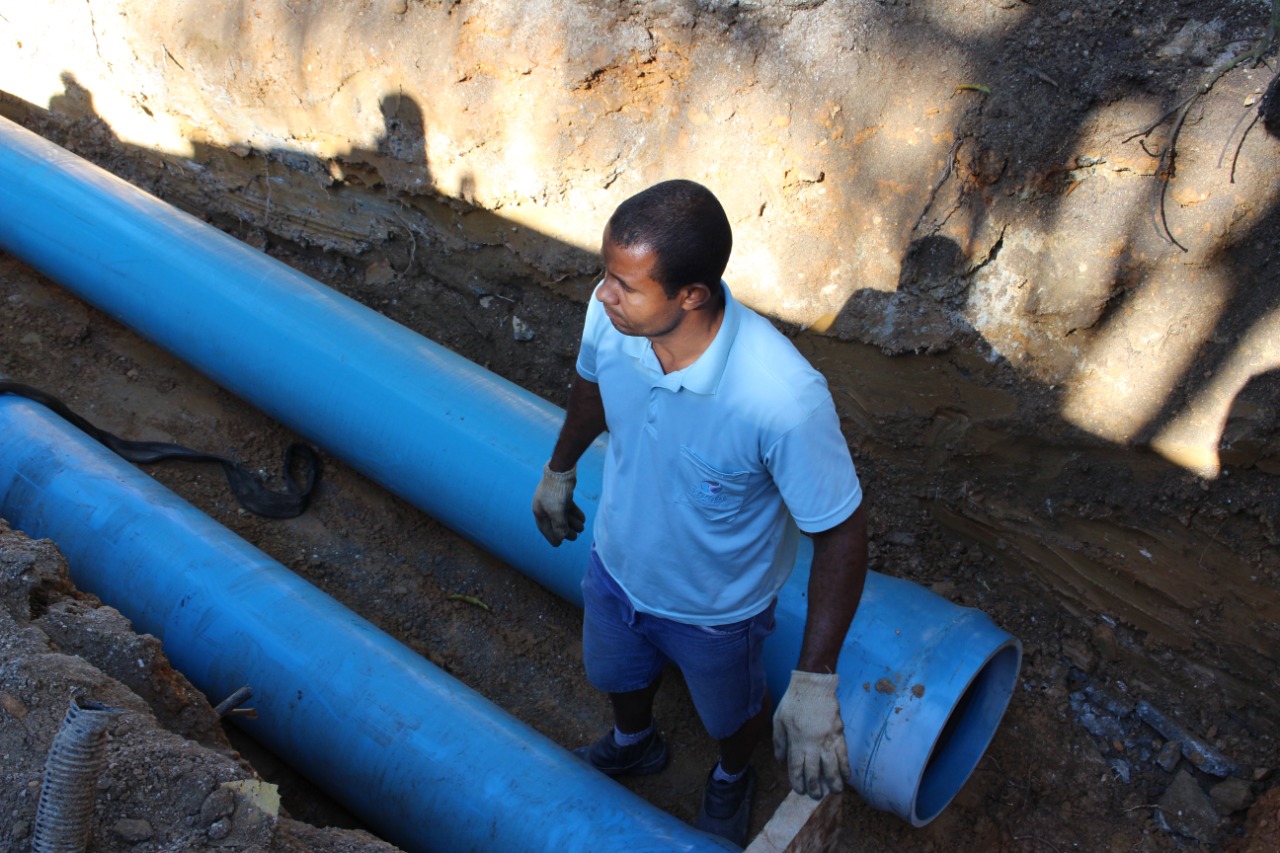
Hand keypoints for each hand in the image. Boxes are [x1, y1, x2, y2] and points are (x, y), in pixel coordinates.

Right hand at [531, 463, 584, 545]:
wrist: (561, 470)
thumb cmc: (556, 492)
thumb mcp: (557, 511)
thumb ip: (559, 525)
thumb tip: (562, 538)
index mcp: (539, 511)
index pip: (544, 528)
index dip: (552, 537)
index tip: (559, 545)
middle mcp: (545, 506)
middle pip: (555, 522)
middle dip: (565, 530)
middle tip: (575, 537)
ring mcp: (553, 500)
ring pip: (563, 515)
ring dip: (572, 522)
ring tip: (582, 528)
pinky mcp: (562, 495)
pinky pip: (568, 508)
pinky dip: (575, 513)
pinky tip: (582, 519)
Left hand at [772, 670, 849, 798]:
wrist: (814, 684)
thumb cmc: (794, 701)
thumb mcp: (778, 719)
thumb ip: (779, 741)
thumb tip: (780, 760)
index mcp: (797, 741)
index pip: (797, 767)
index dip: (798, 781)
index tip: (800, 790)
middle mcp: (813, 743)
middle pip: (815, 771)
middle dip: (816, 786)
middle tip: (817, 796)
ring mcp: (828, 738)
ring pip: (833, 765)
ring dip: (835, 780)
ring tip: (837, 791)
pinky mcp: (839, 732)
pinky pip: (844, 753)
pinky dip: (846, 765)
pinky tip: (847, 774)